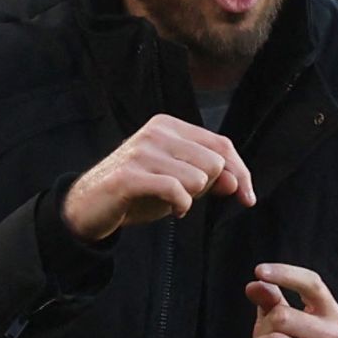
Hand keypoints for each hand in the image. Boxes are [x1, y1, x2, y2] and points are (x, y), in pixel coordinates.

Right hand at [63, 114, 254, 241]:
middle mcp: (156, 132)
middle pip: (215, 162)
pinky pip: (175, 190)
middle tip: (187, 197)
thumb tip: (237, 182)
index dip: (241, 173)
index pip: (222, 145)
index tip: (248, 199)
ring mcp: (142, 151)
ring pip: (198, 177)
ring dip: (191, 199)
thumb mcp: (178, 182)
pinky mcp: (130, 175)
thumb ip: (208, 178)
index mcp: (169, 126)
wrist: (88, 206)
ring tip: (173, 202)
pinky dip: (181, 206)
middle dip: (209, 188)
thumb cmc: (138, 192)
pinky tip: (174, 211)